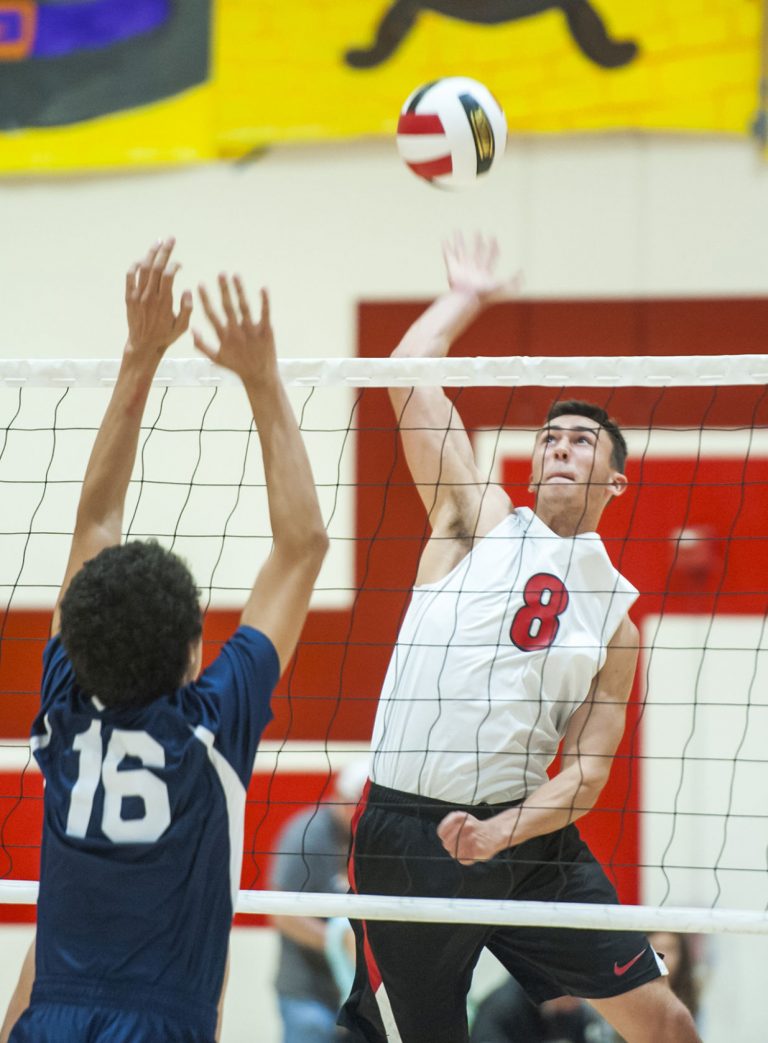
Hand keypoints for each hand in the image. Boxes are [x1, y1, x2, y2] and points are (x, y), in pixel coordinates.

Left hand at [125, 238, 192, 358]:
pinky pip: (130, 277)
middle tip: (170, 239)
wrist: (143, 346)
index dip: (174, 265)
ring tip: (157, 243)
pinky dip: (134, 266)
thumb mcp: (183, 327)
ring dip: (150, 254)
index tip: (180, 264)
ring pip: (143, 269)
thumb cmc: (165, 336)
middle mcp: (150, 296)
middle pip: (156, 267)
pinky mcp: (129, 297)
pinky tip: (141, 260)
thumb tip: (187, 290)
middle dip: (164, 251)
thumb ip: (187, 308)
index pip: (168, 276)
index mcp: (164, 302)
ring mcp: (138, 296)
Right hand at [193, 275, 276, 384]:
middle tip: (221, 273)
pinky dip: (264, 301)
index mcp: (224, 337)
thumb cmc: (237, 367)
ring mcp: (252, 331)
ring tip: (236, 275)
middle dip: (224, 290)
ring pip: (244, 307)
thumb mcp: (216, 359)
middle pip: (228, 307)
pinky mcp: (266, 331)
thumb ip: (202, 345)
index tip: (200, 284)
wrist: (260, 376)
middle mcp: (236, 332)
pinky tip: (263, 288)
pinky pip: (265, 314)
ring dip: (240, 290)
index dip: (205, 299)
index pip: (212, 314)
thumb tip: (191, 330)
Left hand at [437, 811, 503, 865]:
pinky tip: (470, 853)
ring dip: (457, 853)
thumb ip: (449, 825)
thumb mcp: (462, 819)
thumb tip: (443, 838)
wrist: (494, 833)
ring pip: (454, 853)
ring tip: (464, 849)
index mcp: (460, 817)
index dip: (443, 838)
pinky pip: (463, 859)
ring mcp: (473, 838)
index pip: (442, 832)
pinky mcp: (479, 850)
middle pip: (447, 844)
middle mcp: (466, 826)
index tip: (446, 839)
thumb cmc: (476, 828)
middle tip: (456, 846)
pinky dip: (464, 859)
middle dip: (450, 846)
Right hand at [443, 232, 521, 303]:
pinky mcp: (452, 268)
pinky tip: (445, 240)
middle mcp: (473, 268)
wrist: (465, 299)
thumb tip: (522, 272)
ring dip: (459, 241)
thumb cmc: (482, 294)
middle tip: (478, 231)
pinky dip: (446, 248)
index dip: (493, 248)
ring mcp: (462, 268)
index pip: (490, 257)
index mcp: (483, 271)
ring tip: (457, 231)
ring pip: (461, 251)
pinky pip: (449, 255)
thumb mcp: (500, 286)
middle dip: (477, 242)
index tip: (494, 238)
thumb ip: (512, 281)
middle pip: (476, 252)